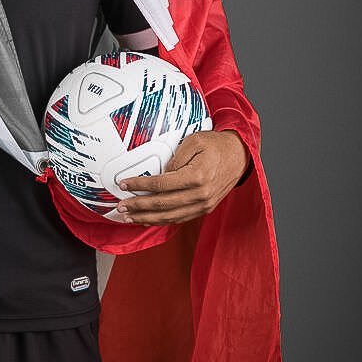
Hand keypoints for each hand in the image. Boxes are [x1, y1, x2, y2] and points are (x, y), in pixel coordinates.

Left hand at [114, 130, 249, 225]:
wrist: (240, 155)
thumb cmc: (216, 145)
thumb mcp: (194, 141)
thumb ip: (175, 158)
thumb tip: (160, 173)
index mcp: (197, 176)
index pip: (161, 184)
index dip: (140, 185)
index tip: (124, 184)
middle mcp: (200, 194)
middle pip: (163, 204)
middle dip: (138, 206)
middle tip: (121, 206)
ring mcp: (203, 204)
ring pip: (170, 217)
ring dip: (147, 218)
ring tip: (128, 217)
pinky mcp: (204, 209)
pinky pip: (179, 219)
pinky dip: (162, 221)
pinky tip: (147, 219)